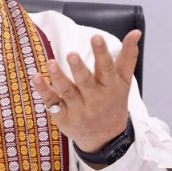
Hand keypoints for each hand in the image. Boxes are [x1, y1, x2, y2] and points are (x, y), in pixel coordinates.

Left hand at [31, 31, 139, 155]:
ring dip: (58, 77)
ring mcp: (78, 109)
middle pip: (85, 82)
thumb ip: (128, 56)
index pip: (107, 68)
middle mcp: (94, 99)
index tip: (96, 37)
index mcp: (110, 87)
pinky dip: (43, 90)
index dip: (102, 53)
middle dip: (79, 68)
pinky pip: (52, 102)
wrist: (106, 138)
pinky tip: (36, 77)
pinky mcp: (63, 116)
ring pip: (67, 92)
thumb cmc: (114, 103)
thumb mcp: (124, 81)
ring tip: (50, 63)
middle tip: (71, 54)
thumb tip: (136, 32)